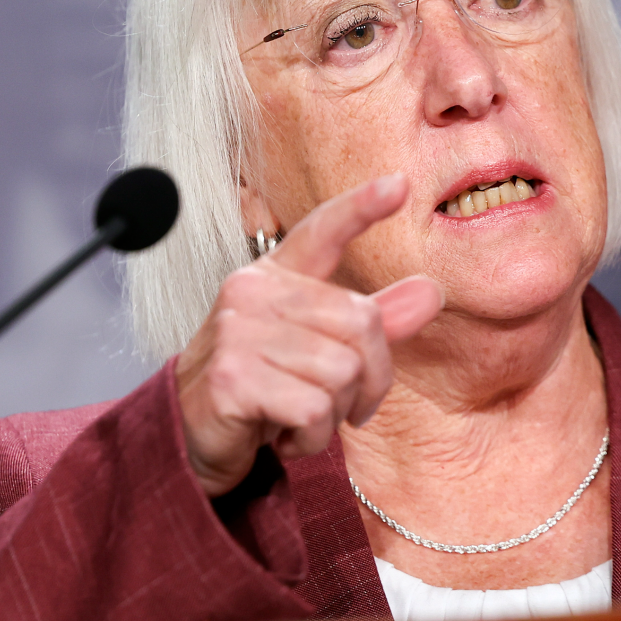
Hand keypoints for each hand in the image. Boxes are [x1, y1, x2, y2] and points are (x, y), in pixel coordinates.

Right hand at [174, 174, 443, 496]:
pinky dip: (313, 437)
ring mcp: (237, 333)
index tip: (399, 184)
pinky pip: (315, 410)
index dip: (361, 207)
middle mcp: (253, 293)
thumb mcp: (319, 347)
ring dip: (337, 413)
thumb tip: (432, 292)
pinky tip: (286, 435)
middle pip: (363, 323)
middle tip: (342, 404)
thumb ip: (375, 321)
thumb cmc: (263, 384)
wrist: (189, 436)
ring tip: (303, 417)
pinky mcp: (231, 378)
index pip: (322, 231)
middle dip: (369, 379)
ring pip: (343, 372)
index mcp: (276, 276)